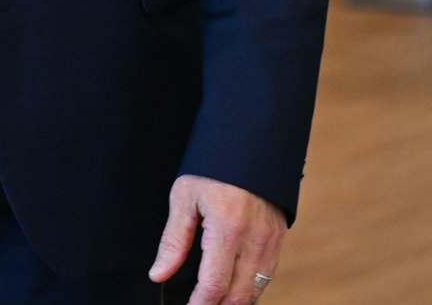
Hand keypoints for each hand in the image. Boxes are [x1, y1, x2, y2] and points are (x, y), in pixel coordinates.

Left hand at [149, 174, 284, 303]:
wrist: (249, 148)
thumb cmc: (211, 170)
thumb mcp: (184, 199)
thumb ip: (173, 241)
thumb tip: (159, 274)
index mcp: (227, 230)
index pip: (215, 284)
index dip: (200, 304)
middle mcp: (254, 241)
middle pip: (239, 295)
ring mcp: (271, 243)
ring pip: (256, 291)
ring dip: (235, 302)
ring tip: (212, 302)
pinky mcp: (278, 241)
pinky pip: (266, 277)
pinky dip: (250, 290)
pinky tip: (232, 291)